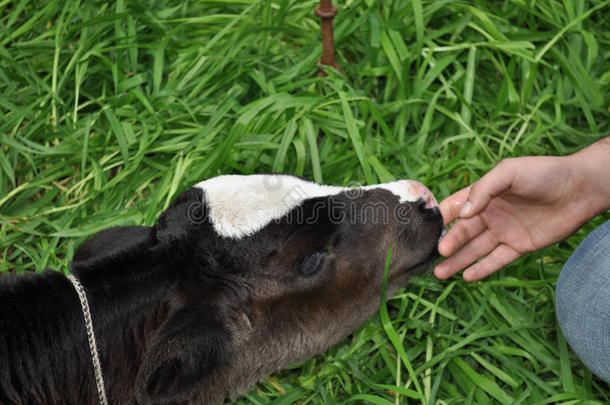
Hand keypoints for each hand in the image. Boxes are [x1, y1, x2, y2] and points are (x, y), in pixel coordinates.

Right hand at [434, 140, 609, 281]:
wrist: (581, 188)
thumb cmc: (544, 173)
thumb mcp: (509, 172)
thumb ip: (483, 190)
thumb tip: (462, 214)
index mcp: (484, 194)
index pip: (455, 207)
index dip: (440, 217)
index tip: (424, 228)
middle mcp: (490, 214)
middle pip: (463, 232)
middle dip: (448, 243)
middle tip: (436, 253)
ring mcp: (504, 231)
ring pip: (475, 249)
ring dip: (458, 260)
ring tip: (440, 273)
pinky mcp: (520, 246)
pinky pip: (497, 260)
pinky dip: (482, 268)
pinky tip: (467, 277)